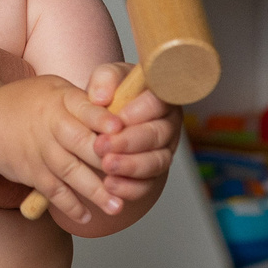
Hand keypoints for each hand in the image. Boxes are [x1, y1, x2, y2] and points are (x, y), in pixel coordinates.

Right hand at [0, 75, 120, 223]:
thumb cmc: (31, 102)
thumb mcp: (57, 89)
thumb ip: (87, 102)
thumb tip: (125, 116)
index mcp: (63, 100)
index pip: (86, 108)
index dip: (103, 120)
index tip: (121, 129)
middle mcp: (52, 125)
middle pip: (82, 144)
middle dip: (107, 162)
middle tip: (130, 177)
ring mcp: (41, 150)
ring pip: (71, 172)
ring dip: (94, 192)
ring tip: (116, 207)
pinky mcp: (32, 172)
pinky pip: (53, 191)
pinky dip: (69, 205)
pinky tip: (86, 217)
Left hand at [85, 61, 180, 206]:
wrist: (103, 122)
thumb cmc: (110, 94)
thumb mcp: (106, 79)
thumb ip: (105, 80)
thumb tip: (100, 97)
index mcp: (160, 97)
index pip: (159, 102)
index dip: (141, 112)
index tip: (118, 120)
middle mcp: (167, 125)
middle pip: (157, 135)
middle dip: (129, 142)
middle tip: (102, 146)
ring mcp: (163, 152)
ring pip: (156, 162)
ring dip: (131, 167)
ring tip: (106, 166)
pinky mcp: (152, 175)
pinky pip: (147, 186)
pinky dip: (129, 188)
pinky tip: (110, 185)